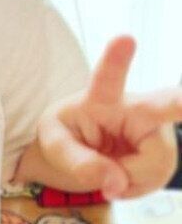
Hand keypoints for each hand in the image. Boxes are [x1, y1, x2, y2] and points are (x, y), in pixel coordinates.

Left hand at [33, 36, 180, 199]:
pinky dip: (136, 185)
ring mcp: (156, 129)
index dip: (116, 60)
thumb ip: (77, 162)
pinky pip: (158, 177)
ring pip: (157, 163)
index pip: (107, 78)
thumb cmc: (67, 133)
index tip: (125, 39)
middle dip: (181, 104)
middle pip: (165, 104)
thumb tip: (114, 183)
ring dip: (130, 177)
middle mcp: (136, 108)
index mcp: (100, 98)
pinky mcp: (166, 149)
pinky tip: (125, 173)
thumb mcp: (55, 145)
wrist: (84, 146)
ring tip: (110, 168)